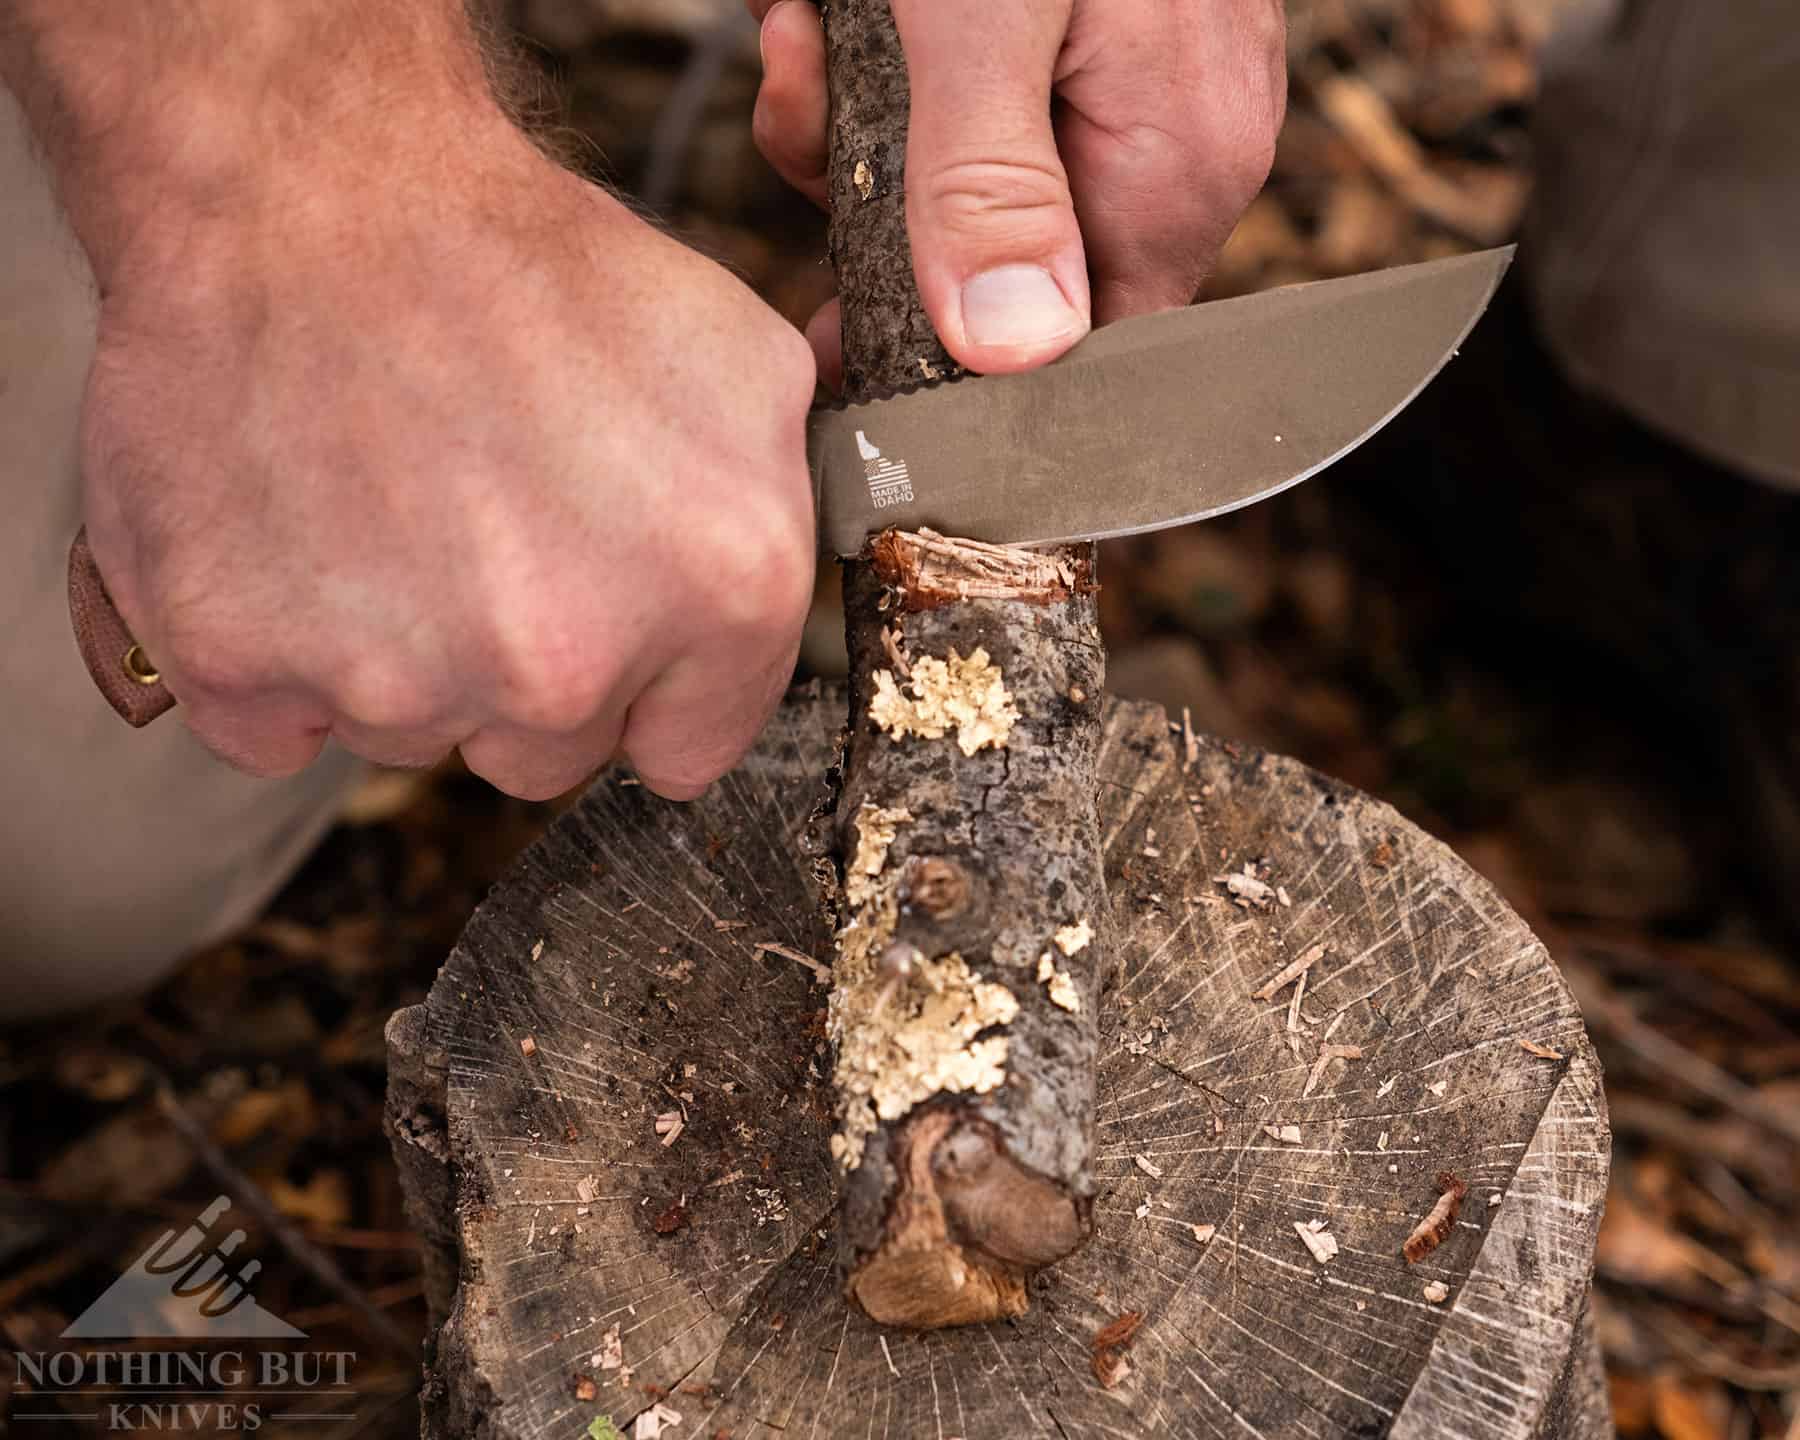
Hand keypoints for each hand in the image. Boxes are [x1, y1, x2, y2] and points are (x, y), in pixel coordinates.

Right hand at [82, 117, 817, 800]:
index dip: (644, 686)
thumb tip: (791, 590)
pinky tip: (302, 539)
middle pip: (549, 753)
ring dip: (404, 658)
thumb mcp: (740, 362)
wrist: (310, 186)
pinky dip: (280, 657)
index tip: (602, 620)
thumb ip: (783, 513)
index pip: (687, 748)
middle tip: (484, 529)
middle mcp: (567, 664)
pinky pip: (282, 729)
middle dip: (525, 669)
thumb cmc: (527, 269)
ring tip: (391, 506)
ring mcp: (399, 680)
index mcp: (719, 593)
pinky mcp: (241, 664)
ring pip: (414, 736)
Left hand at [749, 0, 1284, 385]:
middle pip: (1010, 275)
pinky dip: (885, 74)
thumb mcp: (977, 18)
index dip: (963, 370)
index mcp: (1175, 166)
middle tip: (806, 107)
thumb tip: (1013, 353)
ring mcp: (1126, 94)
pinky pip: (966, 116)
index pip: (1088, 354)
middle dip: (884, 215)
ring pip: (967, 195)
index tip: (848, 335)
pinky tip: (838, 10)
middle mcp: (1167, 148)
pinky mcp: (1074, 48)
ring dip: (858, 128)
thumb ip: (989, 184)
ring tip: (816, 29)